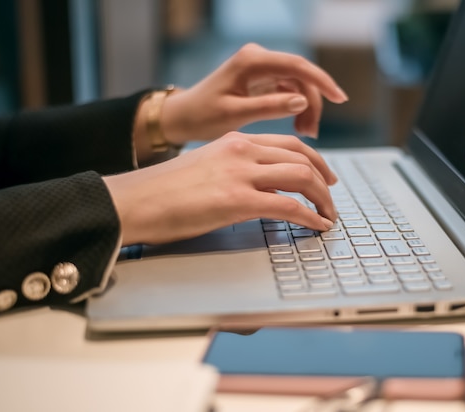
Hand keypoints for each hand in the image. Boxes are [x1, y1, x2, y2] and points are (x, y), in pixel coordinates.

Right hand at [104, 132, 337, 245]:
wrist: (133, 200)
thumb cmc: (162, 191)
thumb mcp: (204, 167)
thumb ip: (234, 170)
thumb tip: (257, 188)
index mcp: (235, 141)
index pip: (288, 144)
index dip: (315, 160)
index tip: (326, 176)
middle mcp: (242, 151)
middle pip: (302, 158)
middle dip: (325, 181)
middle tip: (332, 199)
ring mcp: (240, 174)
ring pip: (301, 178)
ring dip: (322, 199)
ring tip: (329, 216)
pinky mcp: (236, 200)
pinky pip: (288, 206)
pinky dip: (310, 217)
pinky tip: (317, 227)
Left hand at [161, 43, 347, 143]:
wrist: (184, 117)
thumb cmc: (203, 116)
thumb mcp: (235, 115)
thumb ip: (269, 107)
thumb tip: (302, 101)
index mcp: (251, 61)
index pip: (296, 66)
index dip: (322, 81)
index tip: (339, 99)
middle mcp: (259, 59)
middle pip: (301, 77)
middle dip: (312, 104)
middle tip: (312, 134)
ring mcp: (262, 68)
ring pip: (298, 85)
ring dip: (306, 109)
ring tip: (305, 135)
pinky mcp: (263, 80)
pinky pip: (289, 91)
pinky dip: (296, 109)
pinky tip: (297, 128)